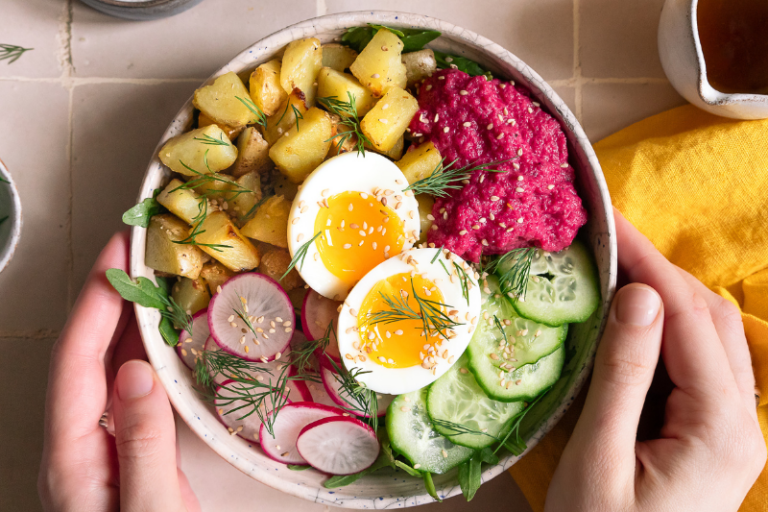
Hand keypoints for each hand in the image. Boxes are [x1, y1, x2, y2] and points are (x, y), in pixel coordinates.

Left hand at [38, 232, 199, 511]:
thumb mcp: (151, 511)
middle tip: (137, 251)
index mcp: (72, 458)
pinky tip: (166, 338)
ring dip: (128, 321)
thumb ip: (142, 444)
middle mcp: (78, 446)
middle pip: (84, 356)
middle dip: (107, 298)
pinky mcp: (128, 453)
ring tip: (154, 280)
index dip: (95, 303)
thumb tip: (136, 372)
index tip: (117, 254)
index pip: (76, 362)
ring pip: (107, 369)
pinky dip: (147, 354)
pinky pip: (131, 390)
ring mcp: (101, 449)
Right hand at [545, 209, 764, 511]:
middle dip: (658, 271)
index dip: (648, 262)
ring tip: (612, 270)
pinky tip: (630, 319)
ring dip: (664, 294)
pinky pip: (696, 361)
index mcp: (719, 427)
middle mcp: (741, 420)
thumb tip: (639, 294)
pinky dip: (665, 327)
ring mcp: (732, 428)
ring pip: (708, 335)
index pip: (688, 318)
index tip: (607, 224)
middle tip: (603, 242)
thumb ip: (624, 376)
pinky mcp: (711, 434)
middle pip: (709, 318)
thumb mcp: (599, 460)